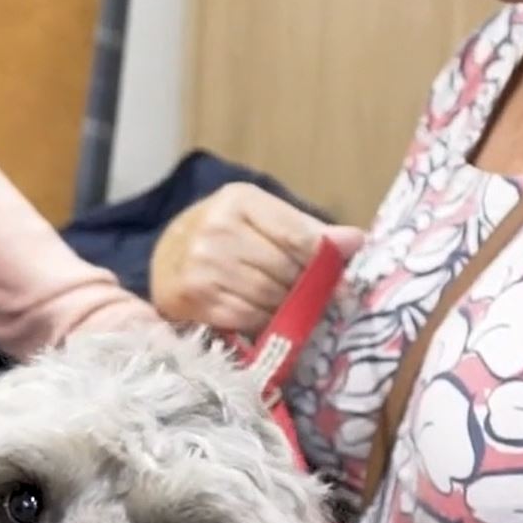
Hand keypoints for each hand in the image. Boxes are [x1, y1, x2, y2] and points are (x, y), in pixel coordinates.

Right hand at [150, 183, 365, 334]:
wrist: (165, 255)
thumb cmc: (225, 234)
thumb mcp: (263, 218)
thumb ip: (309, 230)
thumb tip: (357, 241)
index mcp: (240, 201)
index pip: (297, 236)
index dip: (324, 262)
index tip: (342, 280)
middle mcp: (217, 230)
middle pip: (285, 271)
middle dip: (305, 288)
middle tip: (315, 297)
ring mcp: (202, 266)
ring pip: (269, 298)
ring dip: (287, 308)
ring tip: (289, 306)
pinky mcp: (193, 298)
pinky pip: (247, 318)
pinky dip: (264, 322)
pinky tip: (265, 316)